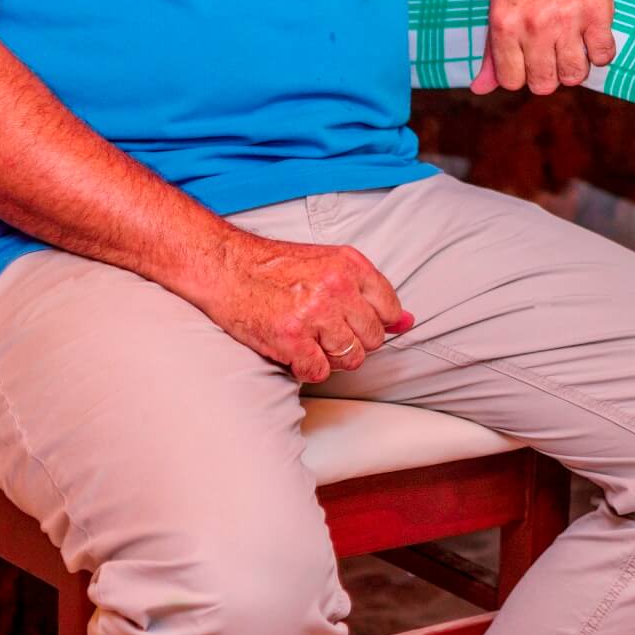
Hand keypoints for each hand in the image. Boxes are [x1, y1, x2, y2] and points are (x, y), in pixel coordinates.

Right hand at [196, 231, 411, 383]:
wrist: (227, 267)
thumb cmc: (275, 268)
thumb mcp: (329, 263)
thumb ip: (368, 291)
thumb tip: (407, 322)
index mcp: (350, 265)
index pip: (389, 308)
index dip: (377, 323)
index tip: (358, 324)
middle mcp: (337, 287)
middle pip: (372, 338)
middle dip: (353, 342)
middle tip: (326, 333)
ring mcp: (315, 313)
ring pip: (350, 358)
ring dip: (331, 358)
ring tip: (310, 342)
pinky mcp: (291, 338)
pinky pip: (319, 372)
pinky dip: (307, 369)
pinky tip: (295, 352)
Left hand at [474, 0, 616, 95]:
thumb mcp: (499, 3)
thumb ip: (491, 50)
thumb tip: (479, 89)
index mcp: (504, 22)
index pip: (511, 81)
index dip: (522, 75)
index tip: (530, 59)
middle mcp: (534, 24)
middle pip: (544, 83)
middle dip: (549, 75)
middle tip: (553, 52)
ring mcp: (567, 18)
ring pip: (574, 75)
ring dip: (575, 67)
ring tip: (574, 45)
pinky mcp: (598, 11)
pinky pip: (603, 55)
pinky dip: (600, 52)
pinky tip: (593, 35)